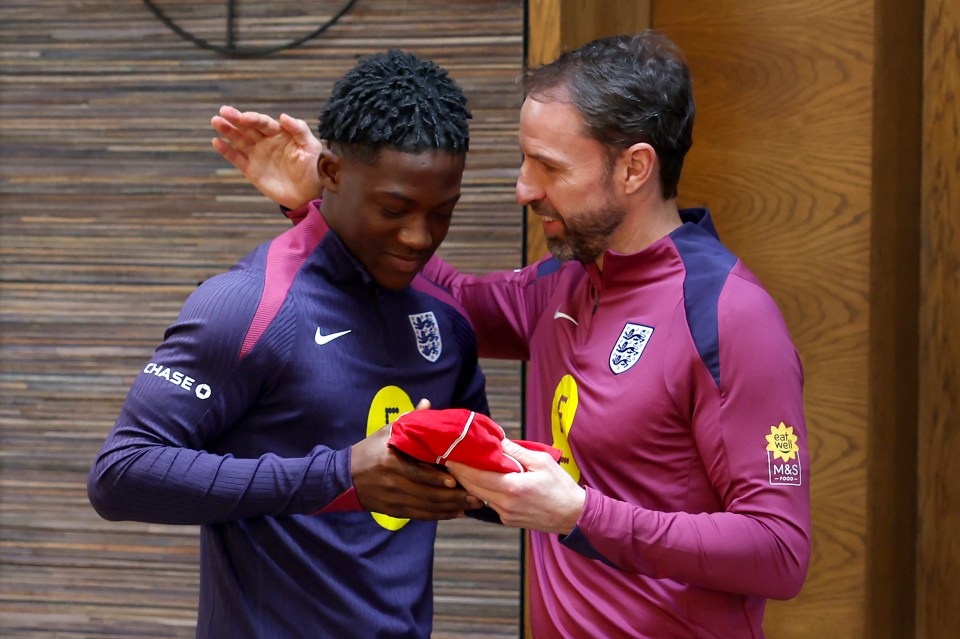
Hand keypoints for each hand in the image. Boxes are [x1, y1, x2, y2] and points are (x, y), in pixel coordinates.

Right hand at [211, 105, 322, 209]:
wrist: (311, 194)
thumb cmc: (314, 167)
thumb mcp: (311, 146)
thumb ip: (299, 129)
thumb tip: (283, 116)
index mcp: (280, 133)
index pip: (264, 123)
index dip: (254, 119)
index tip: (244, 117)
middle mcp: (266, 142)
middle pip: (248, 128)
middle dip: (235, 119)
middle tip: (223, 112)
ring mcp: (258, 155)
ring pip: (239, 140)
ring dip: (228, 131)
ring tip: (216, 121)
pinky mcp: (252, 170)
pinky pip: (237, 159)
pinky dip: (226, 151)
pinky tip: (217, 142)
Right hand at [350, 403, 481, 519]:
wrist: (344, 477)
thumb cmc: (369, 450)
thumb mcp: (385, 432)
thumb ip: (408, 420)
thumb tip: (427, 403)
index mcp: (390, 462)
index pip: (416, 473)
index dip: (436, 478)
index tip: (456, 480)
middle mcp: (392, 483)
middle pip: (427, 494)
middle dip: (454, 497)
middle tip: (476, 495)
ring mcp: (393, 500)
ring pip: (426, 508)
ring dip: (451, 507)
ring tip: (473, 505)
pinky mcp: (394, 511)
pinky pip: (420, 516)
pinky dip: (440, 515)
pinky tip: (456, 513)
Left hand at [447, 439, 585, 533]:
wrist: (573, 516)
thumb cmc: (560, 486)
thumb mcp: (541, 461)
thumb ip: (516, 451)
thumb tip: (497, 440)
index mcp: (512, 488)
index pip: (477, 475)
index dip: (460, 466)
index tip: (448, 455)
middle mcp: (505, 504)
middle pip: (472, 487)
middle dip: (459, 474)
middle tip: (449, 459)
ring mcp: (505, 515)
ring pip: (479, 496)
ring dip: (470, 482)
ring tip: (462, 467)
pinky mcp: (508, 521)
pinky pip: (489, 503)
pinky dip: (483, 492)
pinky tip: (482, 481)